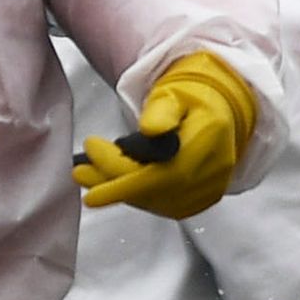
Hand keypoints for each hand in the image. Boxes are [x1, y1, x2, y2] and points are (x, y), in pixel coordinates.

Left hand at [74, 50, 256, 220]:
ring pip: (156, 201)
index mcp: (208, 140)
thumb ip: (162, 110)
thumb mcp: (173, 94)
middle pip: (155, 190)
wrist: (220, 110)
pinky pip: (163, 205)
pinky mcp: (202, 199)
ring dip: (119, 191)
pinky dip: (136, 196)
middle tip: (80, 170)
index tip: (86, 173)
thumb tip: (151, 128)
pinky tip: (115, 183)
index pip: (164, 174)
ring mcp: (209, 189)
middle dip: (111, 182)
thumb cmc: (191, 99)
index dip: (122, 183)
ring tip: (88, 174)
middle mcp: (213, 171)